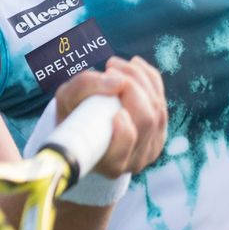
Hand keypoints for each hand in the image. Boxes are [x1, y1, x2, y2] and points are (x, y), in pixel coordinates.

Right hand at [53, 56, 166, 178]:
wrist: (81, 128)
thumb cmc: (72, 116)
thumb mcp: (66, 100)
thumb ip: (84, 87)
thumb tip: (118, 81)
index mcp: (109, 164)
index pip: (126, 150)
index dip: (125, 130)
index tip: (114, 107)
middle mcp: (134, 161)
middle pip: (147, 121)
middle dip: (133, 86)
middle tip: (110, 69)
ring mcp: (150, 148)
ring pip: (158, 109)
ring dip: (139, 78)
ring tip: (115, 65)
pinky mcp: (159, 133)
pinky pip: (161, 101)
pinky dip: (149, 79)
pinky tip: (134, 65)